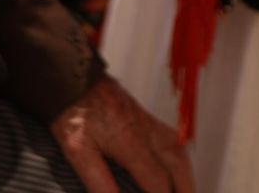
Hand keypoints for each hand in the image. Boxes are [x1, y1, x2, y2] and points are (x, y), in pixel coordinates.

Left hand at [49, 76, 192, 192]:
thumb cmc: (72, 111)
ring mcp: (148, 121)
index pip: (158, 183)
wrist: (72, 77)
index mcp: (131, 143)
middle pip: (177, 167)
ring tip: (186, 191)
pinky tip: (176, 168)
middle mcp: (146, 131)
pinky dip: (179, 159)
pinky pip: (173, 140)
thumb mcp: (78, 152)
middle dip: (185, 190)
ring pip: (179, 152)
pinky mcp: (144, 116)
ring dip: (186, 176)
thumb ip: (99, 182)